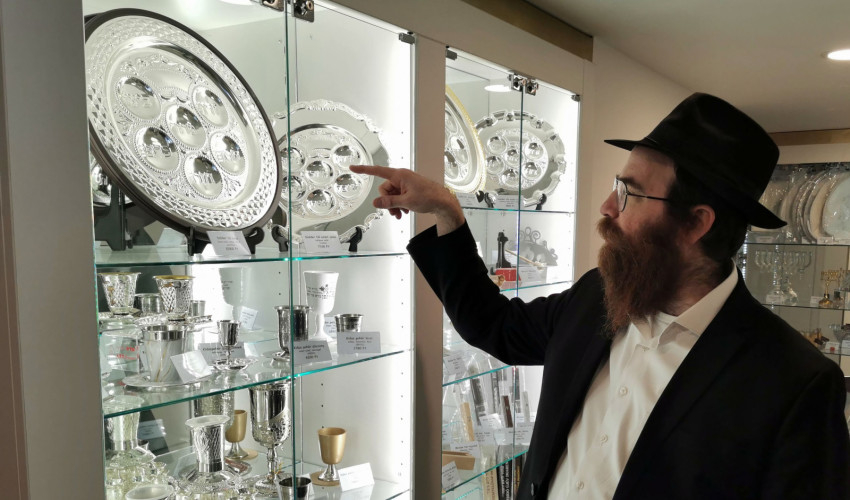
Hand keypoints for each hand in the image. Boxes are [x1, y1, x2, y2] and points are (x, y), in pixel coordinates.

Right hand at [349, 165, 464, 234]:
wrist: (443, 202)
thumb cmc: (429, 197)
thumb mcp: (407, 202)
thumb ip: (390, 202)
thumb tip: (375, 202)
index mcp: (400, 175)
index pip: (377, 171)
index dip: (364, 170)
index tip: (352, 168)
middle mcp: (401, 177)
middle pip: (384, 189)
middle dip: (387, 202)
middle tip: (394, 213)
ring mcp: (405, 184)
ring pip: (391, 195)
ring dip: (393, 206)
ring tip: (400, 215)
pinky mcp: (408, 190)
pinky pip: (398, 197)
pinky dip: (399, 205)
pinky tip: (404, 212)